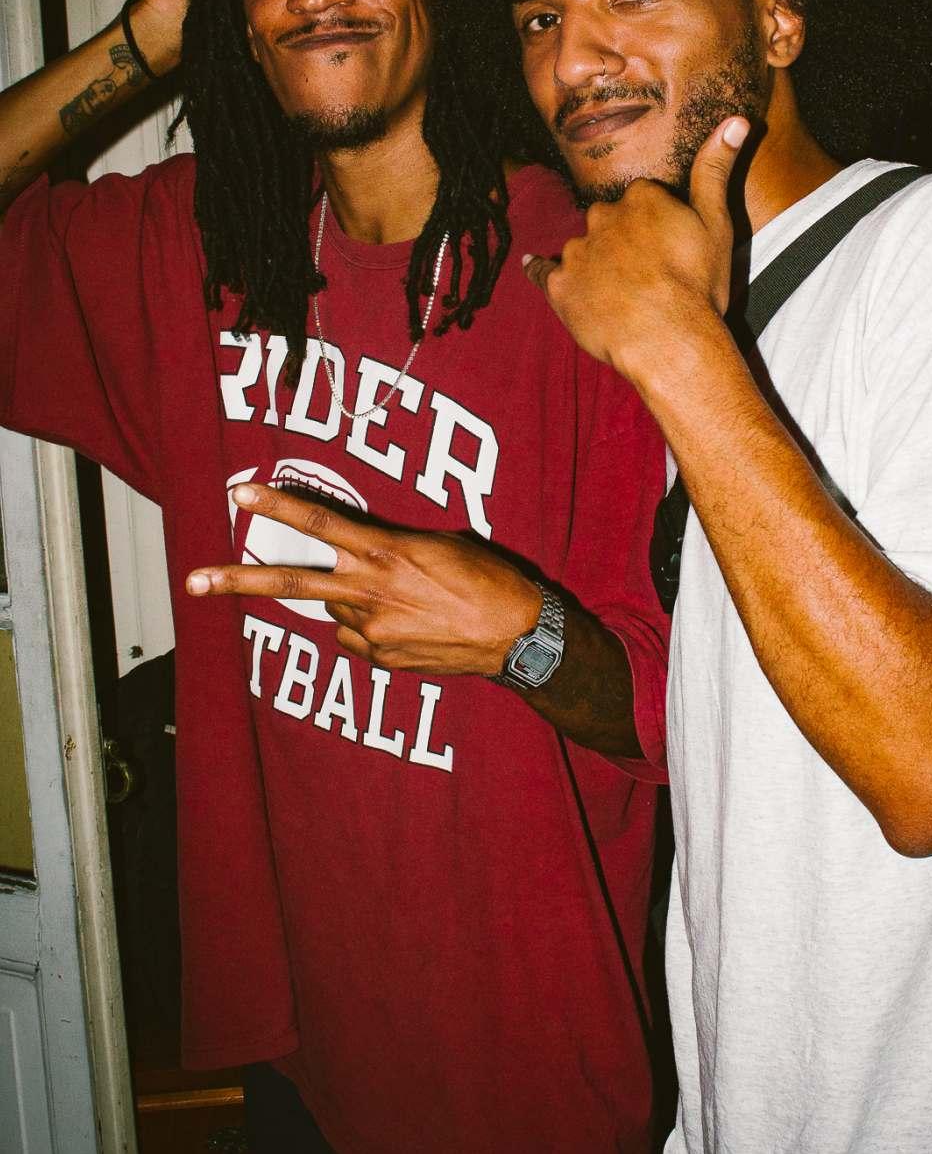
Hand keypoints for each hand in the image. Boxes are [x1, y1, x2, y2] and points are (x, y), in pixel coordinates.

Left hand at [185, 482, 542, 675]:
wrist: (516, 636)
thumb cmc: (486, 577)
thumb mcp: (439, 544)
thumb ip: (387, 549)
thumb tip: (353, 563)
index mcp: (385, 552)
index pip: (319, 525)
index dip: (277, 506)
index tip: (239, 493)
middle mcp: (369, 591)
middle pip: (292, 582)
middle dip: (237, 581)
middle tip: (193, 580)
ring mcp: (370, 630)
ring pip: (335, 609)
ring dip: (354, 599)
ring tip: (407, 599)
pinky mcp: (380, 659)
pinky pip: (357, 638)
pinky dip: (371, 627)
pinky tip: (410, 624)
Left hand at [524, 116, 748, 376]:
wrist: (668, 340)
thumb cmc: (698, 285)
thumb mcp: (717, 223)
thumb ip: (717, 170)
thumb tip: (736, 120)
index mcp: (641, 198)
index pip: (643, 199)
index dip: (655, 223)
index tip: (667, 246)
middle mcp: (602, 217)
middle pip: (608, 220)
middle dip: (621, 239)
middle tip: (643, 270)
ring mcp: (577, 252)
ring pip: (581, 248)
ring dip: (592, 261)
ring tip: (612, 290)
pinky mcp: (559, 286)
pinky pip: (542, 272)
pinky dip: (539, 269)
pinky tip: (531, 266)